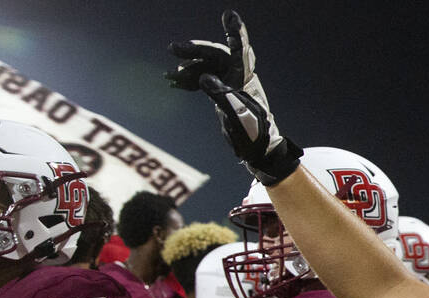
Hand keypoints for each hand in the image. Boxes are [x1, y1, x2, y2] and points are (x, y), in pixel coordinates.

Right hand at [167, 10, 301, 184]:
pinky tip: (174, 83)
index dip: (235, 32)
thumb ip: (221, 95)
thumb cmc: (253, 134)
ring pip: (206, 67)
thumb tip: (204, 78)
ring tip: (169, 75)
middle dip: (194, 50)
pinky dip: (189, 81)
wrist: (258, 151)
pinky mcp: (223, 94)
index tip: (230, 15)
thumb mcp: (236, 115)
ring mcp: (230, 85)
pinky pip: (204, 80)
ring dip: (187, 68)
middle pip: (215, 55)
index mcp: (245, 78)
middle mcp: (239, 77)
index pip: (240, 50)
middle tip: (173, 48)